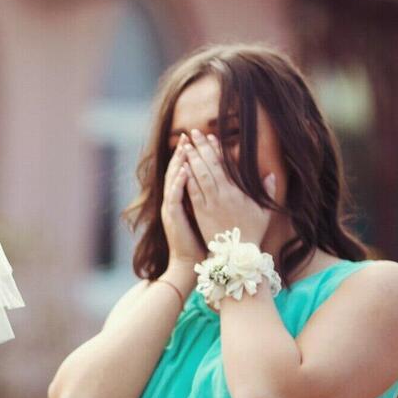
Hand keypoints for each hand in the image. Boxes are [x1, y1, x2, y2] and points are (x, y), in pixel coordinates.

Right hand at [162, 133, 205, 269]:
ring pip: (173, 180)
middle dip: (183, 152)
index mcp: (185, 199)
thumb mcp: (207, 218)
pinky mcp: (173, 217)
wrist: (188, 263)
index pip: (188, 171)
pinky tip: (184, 171)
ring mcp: (172, 208)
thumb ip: (213, 201)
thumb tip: (225, 188)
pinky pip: (175, 197)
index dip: (193, 155)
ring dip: (179, 163)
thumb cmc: (202, 243)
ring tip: (185, 147)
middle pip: (178, 170)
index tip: (200, 139)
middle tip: (188, 135)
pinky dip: (178, 183)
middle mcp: (175, 201)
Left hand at [182, 130, 274, 246]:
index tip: (211, 137)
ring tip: (185, 145)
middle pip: (209, 166)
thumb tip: (270, 174)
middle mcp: (224, 195)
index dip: (216, 150)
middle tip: (192, 133)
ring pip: (199, 176)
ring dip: (191, 159)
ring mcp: (210, 203)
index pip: (225, 165)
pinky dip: (186, 178)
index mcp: (239, 192)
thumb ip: (267, 191)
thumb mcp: (265, 212)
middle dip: (200, 148)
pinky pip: (191, 192)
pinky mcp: (200, 213)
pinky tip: (181, 167)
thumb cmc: (252, 234)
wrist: (236, 256)